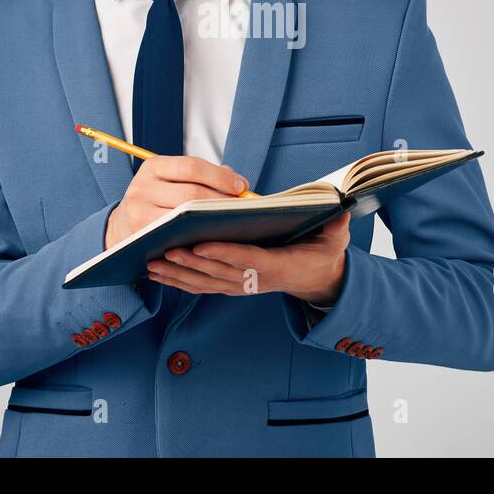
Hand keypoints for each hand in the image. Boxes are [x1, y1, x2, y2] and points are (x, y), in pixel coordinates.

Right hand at [105, 155, 248, 249]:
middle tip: (241, 209)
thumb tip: (239, 184)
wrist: (123, 225)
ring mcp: (139, 214)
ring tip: (231, 222)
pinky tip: (213, 236)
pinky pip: (176, 238)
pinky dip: (198, 237)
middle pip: (190, 195)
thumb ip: (204, 175)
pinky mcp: (142, 237)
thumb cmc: (159, 198)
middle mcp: (142, 188)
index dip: (220, 176)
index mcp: (153, 167)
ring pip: (184, 218)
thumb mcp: (173, 178)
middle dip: (221, 202)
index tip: (241, 186)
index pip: (191, 167)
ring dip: (212, 220)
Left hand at [147, 210, 349, 304]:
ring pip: (204, 282)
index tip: (200, 245)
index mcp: (278, 267)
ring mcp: (241, 286)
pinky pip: (201, 286)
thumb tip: (341, 207)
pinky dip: (179, 281)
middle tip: (164, 249)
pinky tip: (159, 271)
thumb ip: (336, 226)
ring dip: (178, 274)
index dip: (223, 254)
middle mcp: (256, 280)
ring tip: (152, 261)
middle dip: (190, 263)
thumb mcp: (335, 240)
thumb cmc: (321, 254)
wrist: (317, 279)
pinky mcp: (231, 286)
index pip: (247, 260)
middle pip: (218, 273)